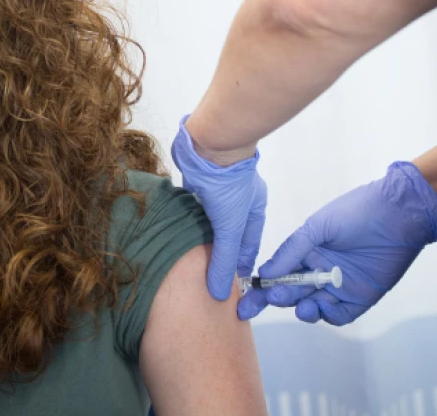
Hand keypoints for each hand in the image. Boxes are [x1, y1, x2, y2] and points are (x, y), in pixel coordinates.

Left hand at [171, 116, 266, 300]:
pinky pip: (194, 205)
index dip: (241, 265)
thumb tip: (219, 293)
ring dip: (203, 235)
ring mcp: (219, 190)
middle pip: (230, 232)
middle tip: (209, 274)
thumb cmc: (230, 185)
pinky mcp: (199, 181)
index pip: (249, 245)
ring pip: (211, 219)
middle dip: (222, 252)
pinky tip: (180, 230)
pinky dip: (190, 218)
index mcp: (255, 210)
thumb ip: (224, 260)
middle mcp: (239, 200)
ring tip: (193, 257)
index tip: (232, 285)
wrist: (211, 143)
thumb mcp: (230, 228)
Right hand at [236, 161, 436, 323]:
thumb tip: (265, 273)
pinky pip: (340, 314)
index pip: (277, 275)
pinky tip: (322, 308)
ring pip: (313, 306)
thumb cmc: (357, 212)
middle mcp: (319, 271)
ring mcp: (340, 286)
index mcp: (306, 252)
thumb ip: (291, 251)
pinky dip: (328, 315)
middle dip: (278, 298)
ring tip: (301, 306)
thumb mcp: (317, 227)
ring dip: (303, 309)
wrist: (399, 213)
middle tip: (271, 298)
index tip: (244, 300)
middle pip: (292, 293)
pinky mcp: (361, 297)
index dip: (260, 289)